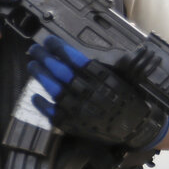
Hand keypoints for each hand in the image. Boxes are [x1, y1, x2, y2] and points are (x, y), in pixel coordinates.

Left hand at [26, 35, 167, 149]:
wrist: (136, 127)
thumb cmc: (127, 100)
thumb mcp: (120, 78)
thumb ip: (100, 67)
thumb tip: (78, 54)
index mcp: (103, 79)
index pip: (76, 60)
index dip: (60, 49)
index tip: (49, 41)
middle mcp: (91, 94)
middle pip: (62, 73)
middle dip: (46, 58)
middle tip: (35, 49)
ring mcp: (81, 111)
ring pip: (55, 90)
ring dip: (41, 76)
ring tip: (32, 64)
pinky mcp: (75, 125)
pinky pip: (54, 113)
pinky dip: (42, 104)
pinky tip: (34, 95)